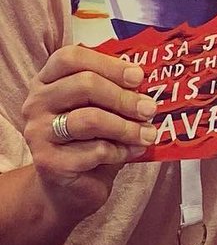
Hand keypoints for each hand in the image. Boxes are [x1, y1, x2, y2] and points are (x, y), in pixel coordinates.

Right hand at [22, 46, 157, 222]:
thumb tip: (145, 83)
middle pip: (84, 84)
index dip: (109, 64)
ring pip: (90, 119)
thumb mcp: (104, 109)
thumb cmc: (91, 140)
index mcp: (49, 81)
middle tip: (150, 109)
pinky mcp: (48, 161)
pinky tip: (133, 152)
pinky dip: (121, 151)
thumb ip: (117, 92)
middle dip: (125, 97)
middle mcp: (37, 102)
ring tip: (149, 134)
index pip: (71, 57)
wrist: (69, 187)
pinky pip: (94, 150)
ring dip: (127, 127)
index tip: (138, 77)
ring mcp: (38, 132)